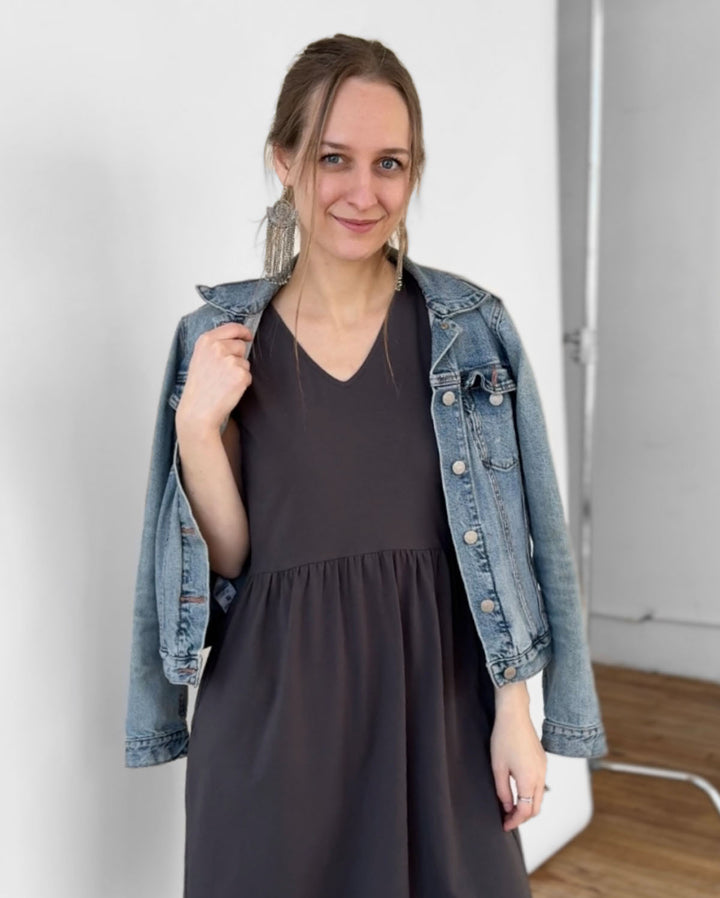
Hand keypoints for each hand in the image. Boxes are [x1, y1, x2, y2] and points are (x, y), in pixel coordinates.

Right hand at [176, 322, 253, 436]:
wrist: (198, 410)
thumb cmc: (198, 388)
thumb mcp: (200, 358)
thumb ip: (215, 346)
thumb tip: (236, 339)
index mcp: (206, 340)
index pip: (232, 327)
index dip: (243, 331)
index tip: (247, 336)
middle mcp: (218, 347)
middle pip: (241, 345)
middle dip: (237, 357)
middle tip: (222, 373)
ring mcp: (230, 360)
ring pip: (245, 362)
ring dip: (238, 372)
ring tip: (222, 382)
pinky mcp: (240, 375)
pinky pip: (248, 376)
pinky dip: (242, 384)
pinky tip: (228, 389)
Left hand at [490, 703, 546, 831]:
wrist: (514, 715)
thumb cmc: (504, 737)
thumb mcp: (498, 767)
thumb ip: (503, 791)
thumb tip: (507, 807)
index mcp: (528, 779)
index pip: (525, 810)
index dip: (514, 821)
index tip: (505, 825)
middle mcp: (540, 776)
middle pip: (536, 807)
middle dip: (522, 817)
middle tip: (507, 819)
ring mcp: (544, 768)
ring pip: (539, 797)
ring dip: (528, 805)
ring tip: (511, 806)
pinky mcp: (543, 762)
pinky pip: (540, 784)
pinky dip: (531, 793)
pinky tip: (519, 791)